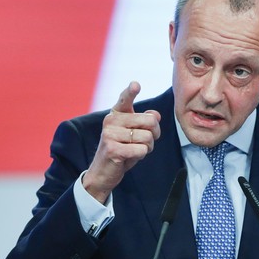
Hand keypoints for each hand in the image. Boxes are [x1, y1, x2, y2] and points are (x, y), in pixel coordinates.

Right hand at [83, 81, 161, 202]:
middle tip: (146, 142)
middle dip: (154, 135)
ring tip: (134, 151)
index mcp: (115, 114)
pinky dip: (141, 156)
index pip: (125, 99)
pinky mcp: (112, 149)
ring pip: (147, 138)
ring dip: (147, 148)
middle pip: (149, 122)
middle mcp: (111, 121)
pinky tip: (129, 158)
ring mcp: (109, 134)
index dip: (131, 91)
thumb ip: (145, 123)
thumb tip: (155, 115)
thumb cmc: (121, 151)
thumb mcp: (134, 135)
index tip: (136, 85)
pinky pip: (141, 150)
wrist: (102, 173)